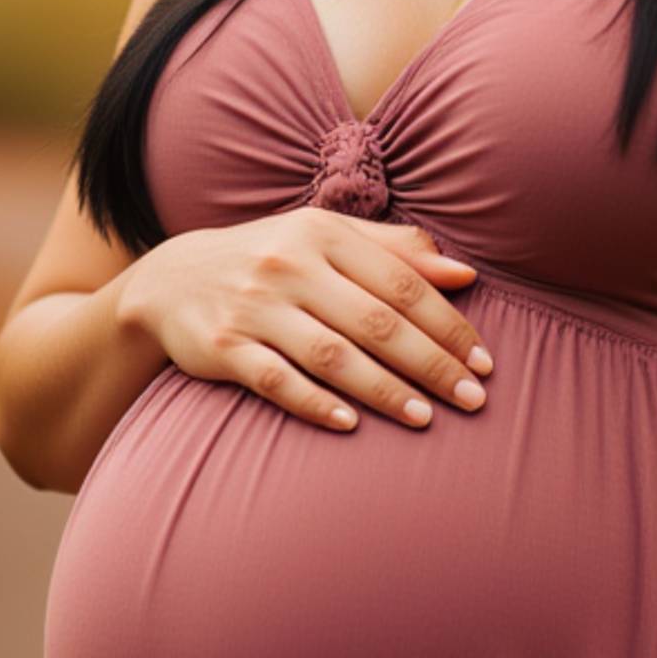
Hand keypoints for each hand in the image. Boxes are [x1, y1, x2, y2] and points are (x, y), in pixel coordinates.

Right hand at [118, 209, 493, 433]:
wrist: (171, 279)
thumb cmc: (272, 259)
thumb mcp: (326, 239)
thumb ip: (395, 250)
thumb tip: (466, 273)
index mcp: (323, 233)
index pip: (402, 282)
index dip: (448, 324)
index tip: (484, 362)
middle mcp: (289, 265)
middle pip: (375, 321)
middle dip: (430, 363)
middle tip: (472, 399)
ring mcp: (254, 307)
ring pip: (332, 354)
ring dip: (383, 390)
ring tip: (424, 419)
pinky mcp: (222, 347)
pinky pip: (276, 381)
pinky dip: (315, 403)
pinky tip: (351, 424)